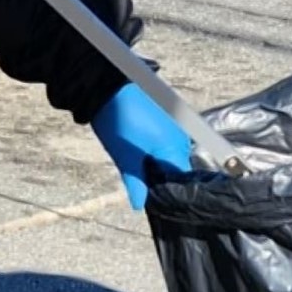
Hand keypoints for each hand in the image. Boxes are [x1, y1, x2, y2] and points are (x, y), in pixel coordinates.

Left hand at [91, 82, 194, 209]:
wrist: (109, 86)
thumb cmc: (119, 121)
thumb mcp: (125, 158)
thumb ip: (136, 184)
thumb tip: (140, 205)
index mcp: (175, 149)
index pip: (179, 181)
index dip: (168, 194)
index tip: (155, 201)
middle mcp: (182, 138)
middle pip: (177, 168)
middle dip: (161, 179)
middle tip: (142, 186)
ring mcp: (175, 126)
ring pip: (171, 154)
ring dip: (157, 163)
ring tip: (138, 168)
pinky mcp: (167, 117)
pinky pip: (168, 141)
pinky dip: (157, 150)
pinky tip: (140, 152)